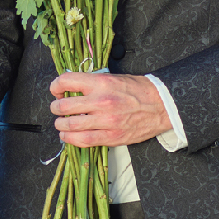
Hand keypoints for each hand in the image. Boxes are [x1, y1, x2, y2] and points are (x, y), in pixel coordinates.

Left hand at [49, 73, 168, 147]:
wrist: (163, 105)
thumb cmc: (139, 91)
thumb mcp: (114, 78)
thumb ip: (92, 83)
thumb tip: (70, 88)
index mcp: (101, 83)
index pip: (66, 81)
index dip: (56, 86)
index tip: (57, 90)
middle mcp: (101, 101)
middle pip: (63, 106)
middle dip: (55, 107)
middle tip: (58, 108)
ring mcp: (105, 121)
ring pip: (69, 125)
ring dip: (60, 124)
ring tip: (62, 123)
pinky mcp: (111, 137)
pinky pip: (82, 140)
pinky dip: (69, 138)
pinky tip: (68, 135)